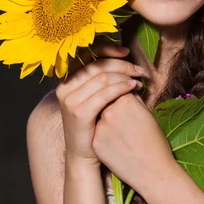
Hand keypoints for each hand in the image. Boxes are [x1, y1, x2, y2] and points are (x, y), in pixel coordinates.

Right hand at [55, 42, 142, 164]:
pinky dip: (121, 88)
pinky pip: (105, 94)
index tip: (126, 51)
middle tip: (139, 69)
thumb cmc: (94, 123)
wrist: (84, 154)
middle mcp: (64, 88)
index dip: (107, 49)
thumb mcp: (92, 97)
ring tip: (138, 80)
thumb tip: (120, 56)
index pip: (86, 55)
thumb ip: (99, 78)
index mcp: (66, 80)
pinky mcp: (79, 113)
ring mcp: (69, 100)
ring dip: (124, 76)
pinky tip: (133, 88)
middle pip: (97, 66)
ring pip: (102, 78)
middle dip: (121, 65)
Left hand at [92, 92, 175, 191]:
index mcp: (126, 101)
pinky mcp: (95, 142)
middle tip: (125, 117)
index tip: (130, 101)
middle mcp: (110, 111)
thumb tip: (125, 89)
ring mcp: (100, 127)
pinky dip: (104, 132)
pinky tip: (117, 142)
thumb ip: (134, 98)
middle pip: (107, 99)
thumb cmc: (155, 142)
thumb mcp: (148, 113)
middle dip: (113, 103)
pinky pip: (97, 130)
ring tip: (122, 130)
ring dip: (107, 117)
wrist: (153, 171)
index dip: (124, 93)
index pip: (118, 87)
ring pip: (100, 114)